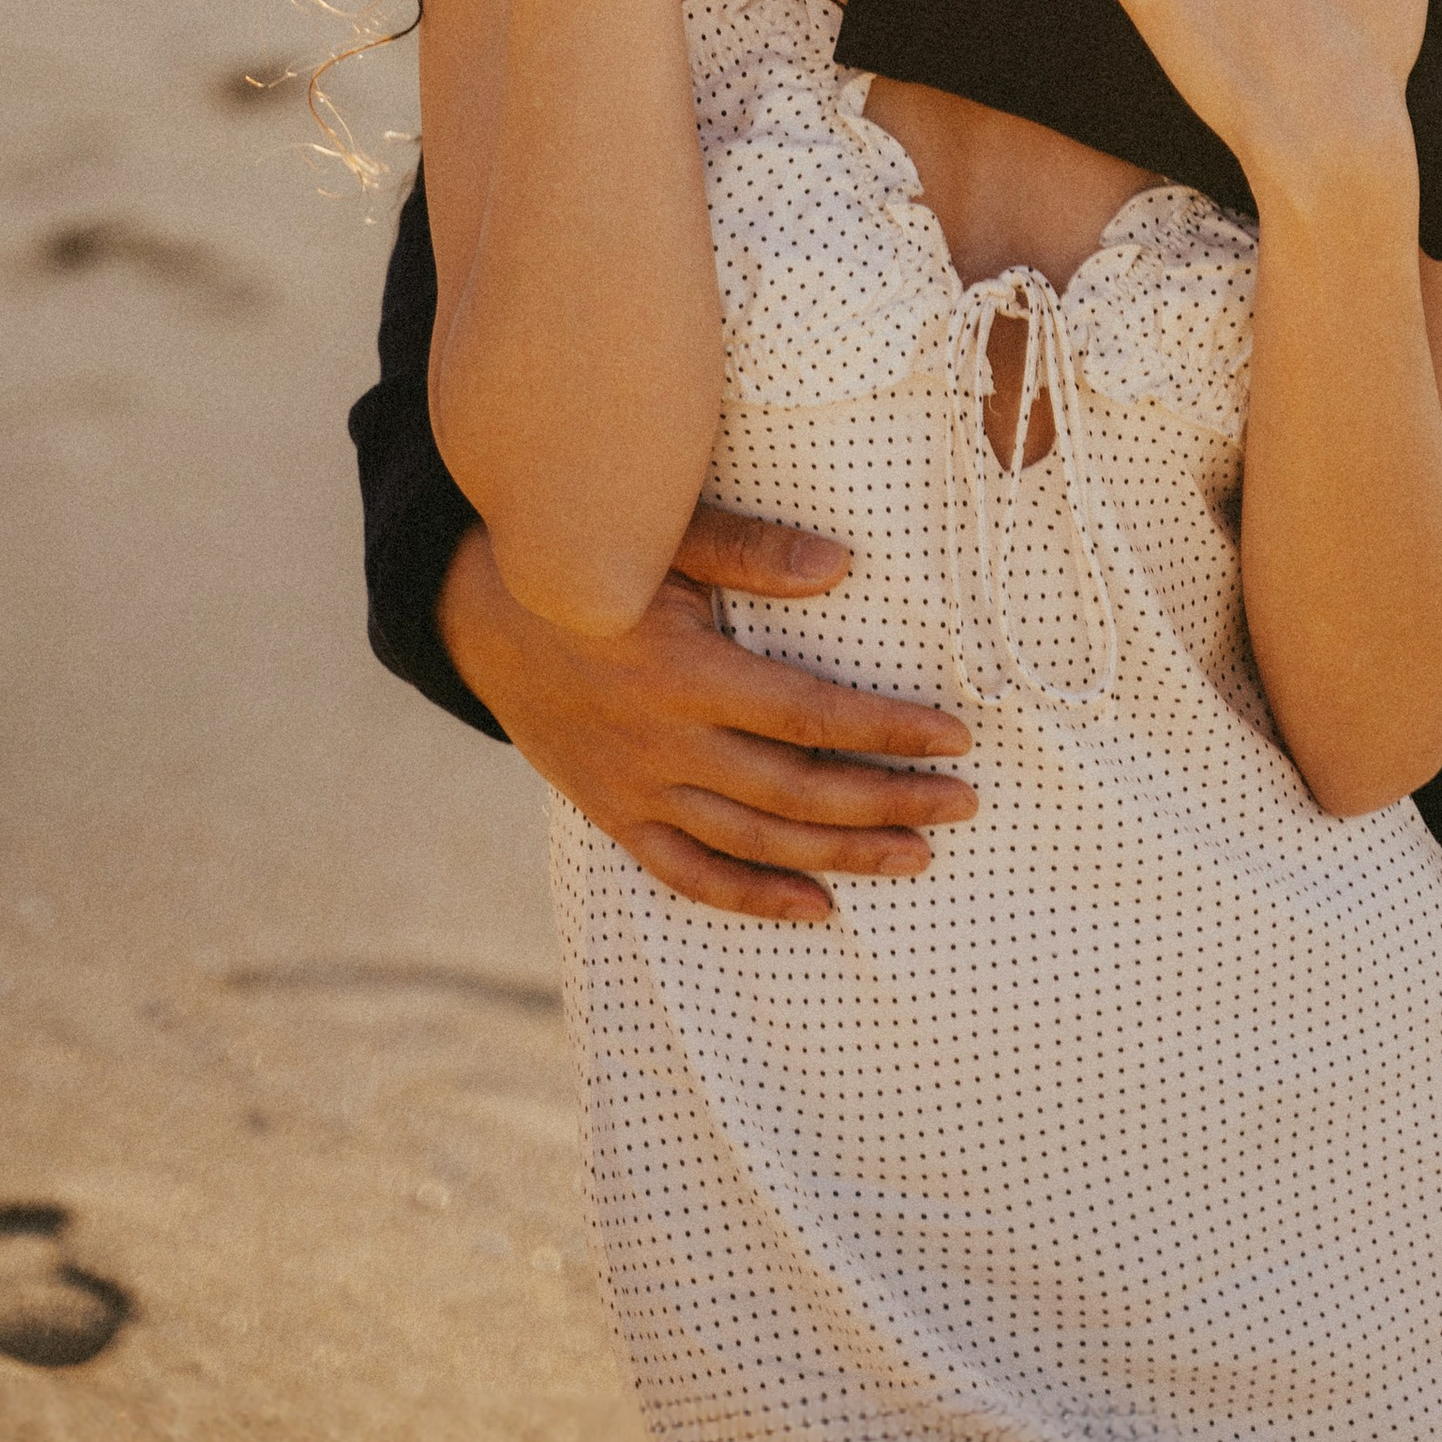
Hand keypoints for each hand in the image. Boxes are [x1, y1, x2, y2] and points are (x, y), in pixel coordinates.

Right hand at [437, 507, 976, 922]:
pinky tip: (817, 908)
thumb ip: (752, 551)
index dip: (889, 730)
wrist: (475, 608)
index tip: (958, 737)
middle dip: (889, 802)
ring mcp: (635, 788)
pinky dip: (752, 898)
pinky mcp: (613, 813)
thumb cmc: (590, 556)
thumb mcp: (665, 533)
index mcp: (684, 671)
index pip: (810, 714)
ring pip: (754, 843)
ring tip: (918, 856)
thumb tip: (844, 565)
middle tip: (965, 804)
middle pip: (796, 792)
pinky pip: (687, 873)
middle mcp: (663, 743)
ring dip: (841, 855)